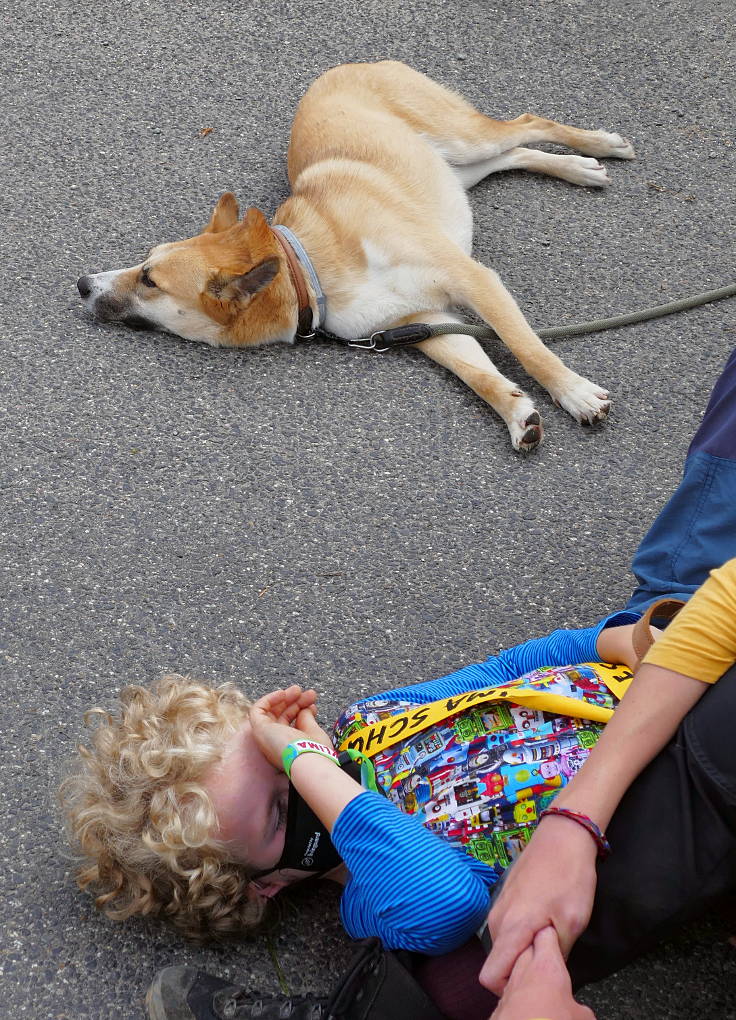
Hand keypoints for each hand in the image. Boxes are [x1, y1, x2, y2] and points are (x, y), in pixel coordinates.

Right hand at [250, 685, 334, 769]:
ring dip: (284, 698)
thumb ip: (307, 719)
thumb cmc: (314, 751)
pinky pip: (257, 710)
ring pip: (270, 712)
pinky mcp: (259, 730)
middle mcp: (275, 742)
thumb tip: (305, 708)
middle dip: (295, 701)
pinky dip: (268, 699)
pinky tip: (282, 693)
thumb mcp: (314, 732)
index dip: (301, 709)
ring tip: (297, 689)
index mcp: (288, 746)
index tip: (313, 703)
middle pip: (280, 716)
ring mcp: (266, 736)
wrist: (307, 761)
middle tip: (309, 693)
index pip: (290, 723)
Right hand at [480, 815, 597, 995]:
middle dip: (521, 965)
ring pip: (504, 944)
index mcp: (510, 928)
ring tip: (550, 932)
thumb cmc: (569, 877)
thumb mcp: (572, 922)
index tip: (534, 978)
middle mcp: (496, 919)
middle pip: (498, 961)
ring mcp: (498, 905)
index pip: (490, 976)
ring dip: (523, 946)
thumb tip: (546, 971)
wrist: (562, 834)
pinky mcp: (504, 896)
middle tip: (550, 953)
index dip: (510, 985)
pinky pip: (507, 927)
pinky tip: (545, 916)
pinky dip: (522, 931)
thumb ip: (554, 955)